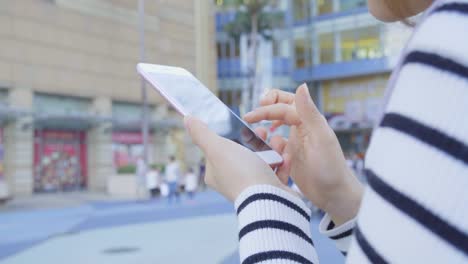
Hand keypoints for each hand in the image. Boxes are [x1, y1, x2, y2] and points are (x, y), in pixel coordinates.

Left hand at [184, 115, 291, 201]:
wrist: (271, 200)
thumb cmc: (241, 173)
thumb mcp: (217, 148)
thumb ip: (202, 133)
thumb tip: (187, 119)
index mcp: (216, 174)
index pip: (220, 148)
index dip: (232, 135)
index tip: (243, 126)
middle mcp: (233, 181)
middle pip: (244, 153)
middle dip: (257, 140)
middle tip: (264, 131)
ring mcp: (253, 187)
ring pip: (264, 161)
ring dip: (273, 149)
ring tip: (278, 142)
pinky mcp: (272, 191)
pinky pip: (278, 172)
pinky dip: (283, 163)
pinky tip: (286, 156)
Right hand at [244, 84, 362, 224]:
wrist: (334, 196)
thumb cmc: (331, 168)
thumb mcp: (320, 138)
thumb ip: (309, 112)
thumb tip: (301, 85)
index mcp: (309, 120)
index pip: (283, 105)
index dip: (266, 107)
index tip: (251, 116)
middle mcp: (302, 127)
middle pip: (278, 110)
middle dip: (262, 113)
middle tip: (247, 119)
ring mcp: (296, 142)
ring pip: (274, 128)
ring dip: (264, 131)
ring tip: (258, 138)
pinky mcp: (290, 157)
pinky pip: (274, 146)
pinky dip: (268, 146)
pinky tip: (266, 153)